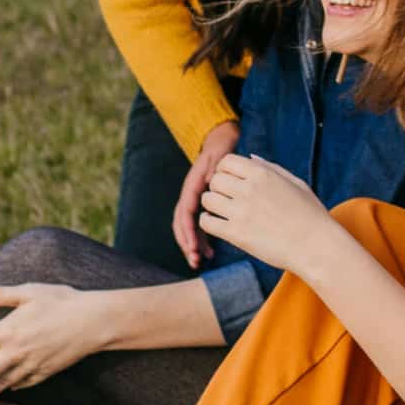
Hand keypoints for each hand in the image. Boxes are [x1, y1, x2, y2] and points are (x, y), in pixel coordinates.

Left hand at [0, 284, 105, 395]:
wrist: (96, 320)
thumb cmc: (64, 302)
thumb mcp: (31, 292)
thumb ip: (0, 295)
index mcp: (8, 332)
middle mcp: (15, 353)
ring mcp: (29, 366)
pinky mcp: (43, 373)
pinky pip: (18, 385)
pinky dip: (9, 384)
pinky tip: (5, 380)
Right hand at [174, 120, 240, 268]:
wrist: (221, 142)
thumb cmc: (221, 149)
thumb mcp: (219, 154)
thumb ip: (215, 166)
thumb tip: (211, 179)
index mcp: (193, 185)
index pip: (186, 210)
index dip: (188, 229)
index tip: (193, 245)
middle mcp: (191, 195)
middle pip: (182, 223)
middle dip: (186, 243)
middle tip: (195, 260)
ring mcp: (196, 201)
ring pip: (189, 227)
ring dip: (192, 244)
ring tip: (199, 261)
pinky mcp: (203, 205)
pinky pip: (199, 224)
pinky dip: (202, 239)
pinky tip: (210, 252)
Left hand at [198, 154, 330, 276]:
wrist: (315, 245)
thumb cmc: (310, 214)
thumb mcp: (296, 183)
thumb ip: (271, 168)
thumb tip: (250, 157)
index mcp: (264, 174)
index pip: (227, 162)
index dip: (226, 170)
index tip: (233, 181)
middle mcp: (250, 189)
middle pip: (215, 180)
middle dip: (219, 187)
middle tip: (228, 198)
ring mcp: (241, 211)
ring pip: (207, 199)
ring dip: (212, 205)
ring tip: (224, 212)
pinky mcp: (236, 234)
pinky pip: (206, 223)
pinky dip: (209, 222)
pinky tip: (220, 225)